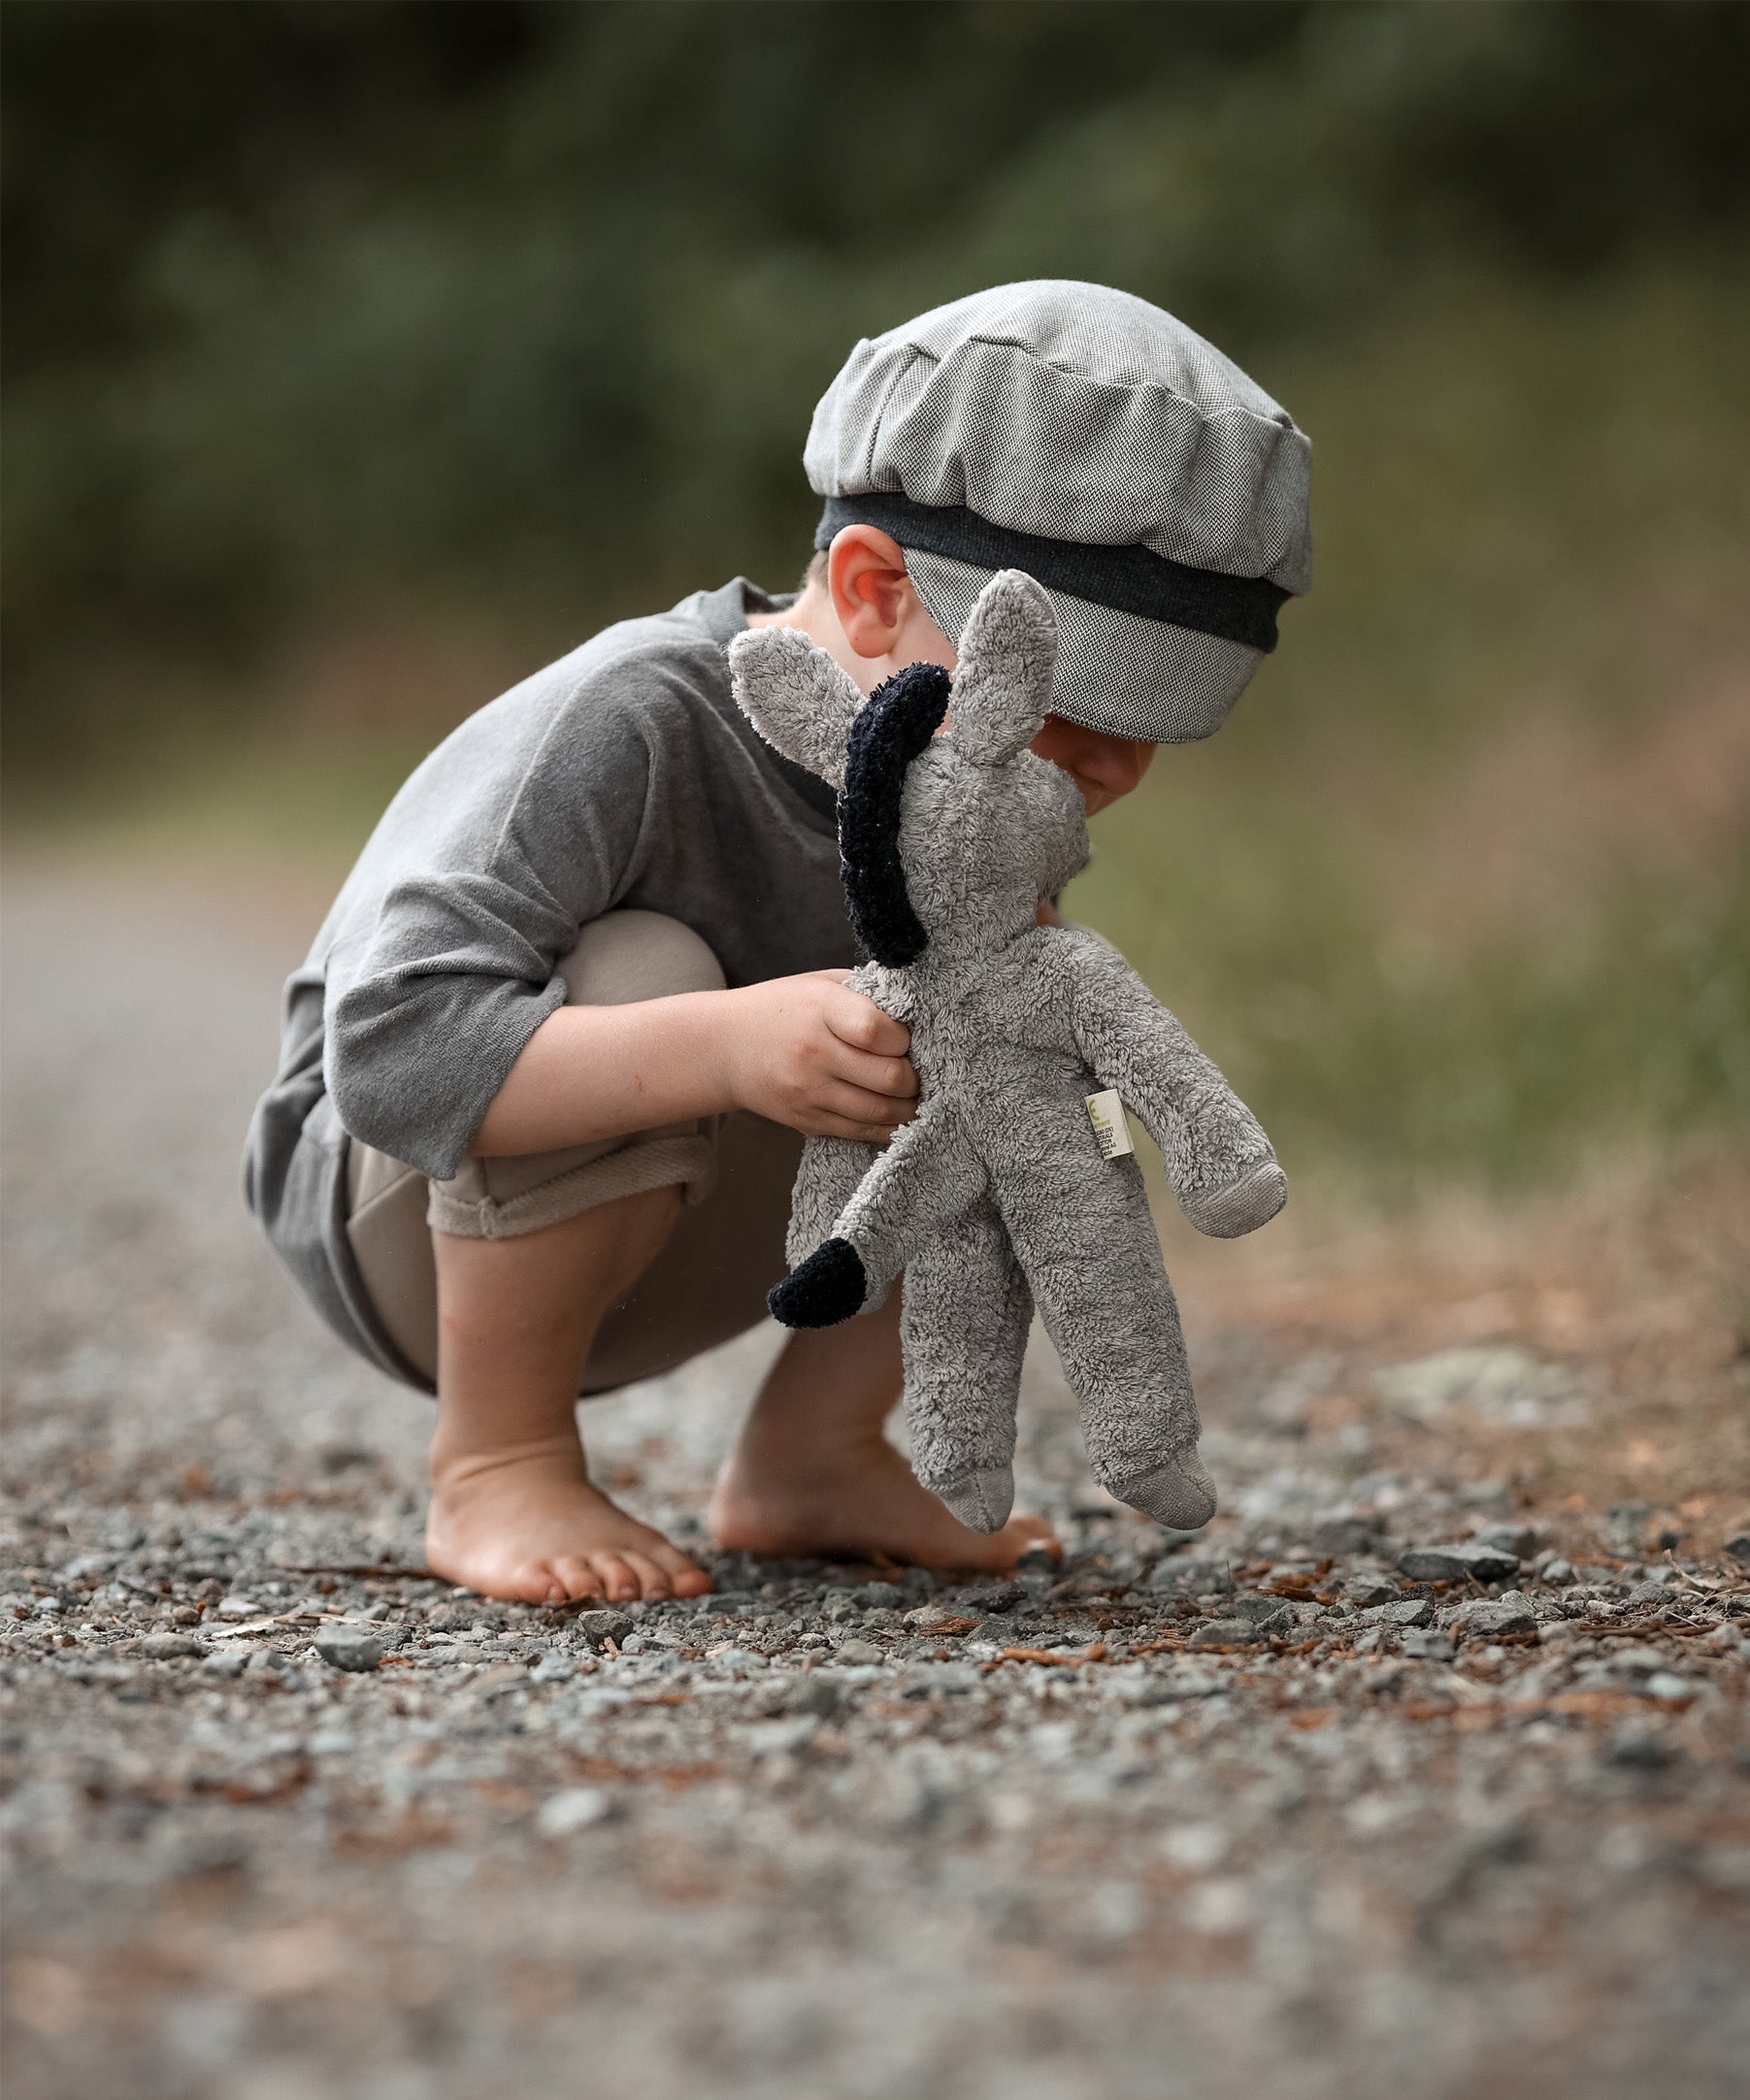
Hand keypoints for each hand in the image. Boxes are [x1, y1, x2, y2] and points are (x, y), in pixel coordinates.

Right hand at [718, 970, 917, 1141]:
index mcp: (820, 1010)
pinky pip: (860, 1132)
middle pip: (889, 1078)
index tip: (905, 1037)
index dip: (904, 1038)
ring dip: (909, 1107)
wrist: (725, 1047)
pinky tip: (897, 1115)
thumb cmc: (782, 1008)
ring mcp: (808, 1092)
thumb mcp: (819, 984)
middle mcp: (814, 1053)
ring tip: (914, 1095)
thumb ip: (866, 993)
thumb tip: (917, 1013)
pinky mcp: (806, 1121)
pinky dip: (888, 1128)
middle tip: (918, 1071)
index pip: (878, 1032)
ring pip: (881, 1112)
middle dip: (915, 1078)